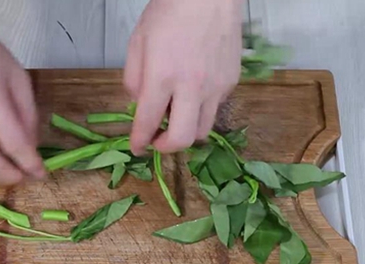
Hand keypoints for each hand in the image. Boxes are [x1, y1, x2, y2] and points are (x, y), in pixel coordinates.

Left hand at [124, 0, 242, 154]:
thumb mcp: (138, 42)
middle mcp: (192, 87)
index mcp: (162, 76)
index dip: (139, 142)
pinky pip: (214, 108)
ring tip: (176, 117)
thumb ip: (133, 79)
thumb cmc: (169, 12)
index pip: (147, 123)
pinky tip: (193, 92)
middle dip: (166, 147)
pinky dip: (200, 109)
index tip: (136, 148)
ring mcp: (216, 87)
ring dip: (186, 131)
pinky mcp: (230, 82)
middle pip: (182, 139)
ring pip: (203, 130)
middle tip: (157, 139)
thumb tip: (139, 105)